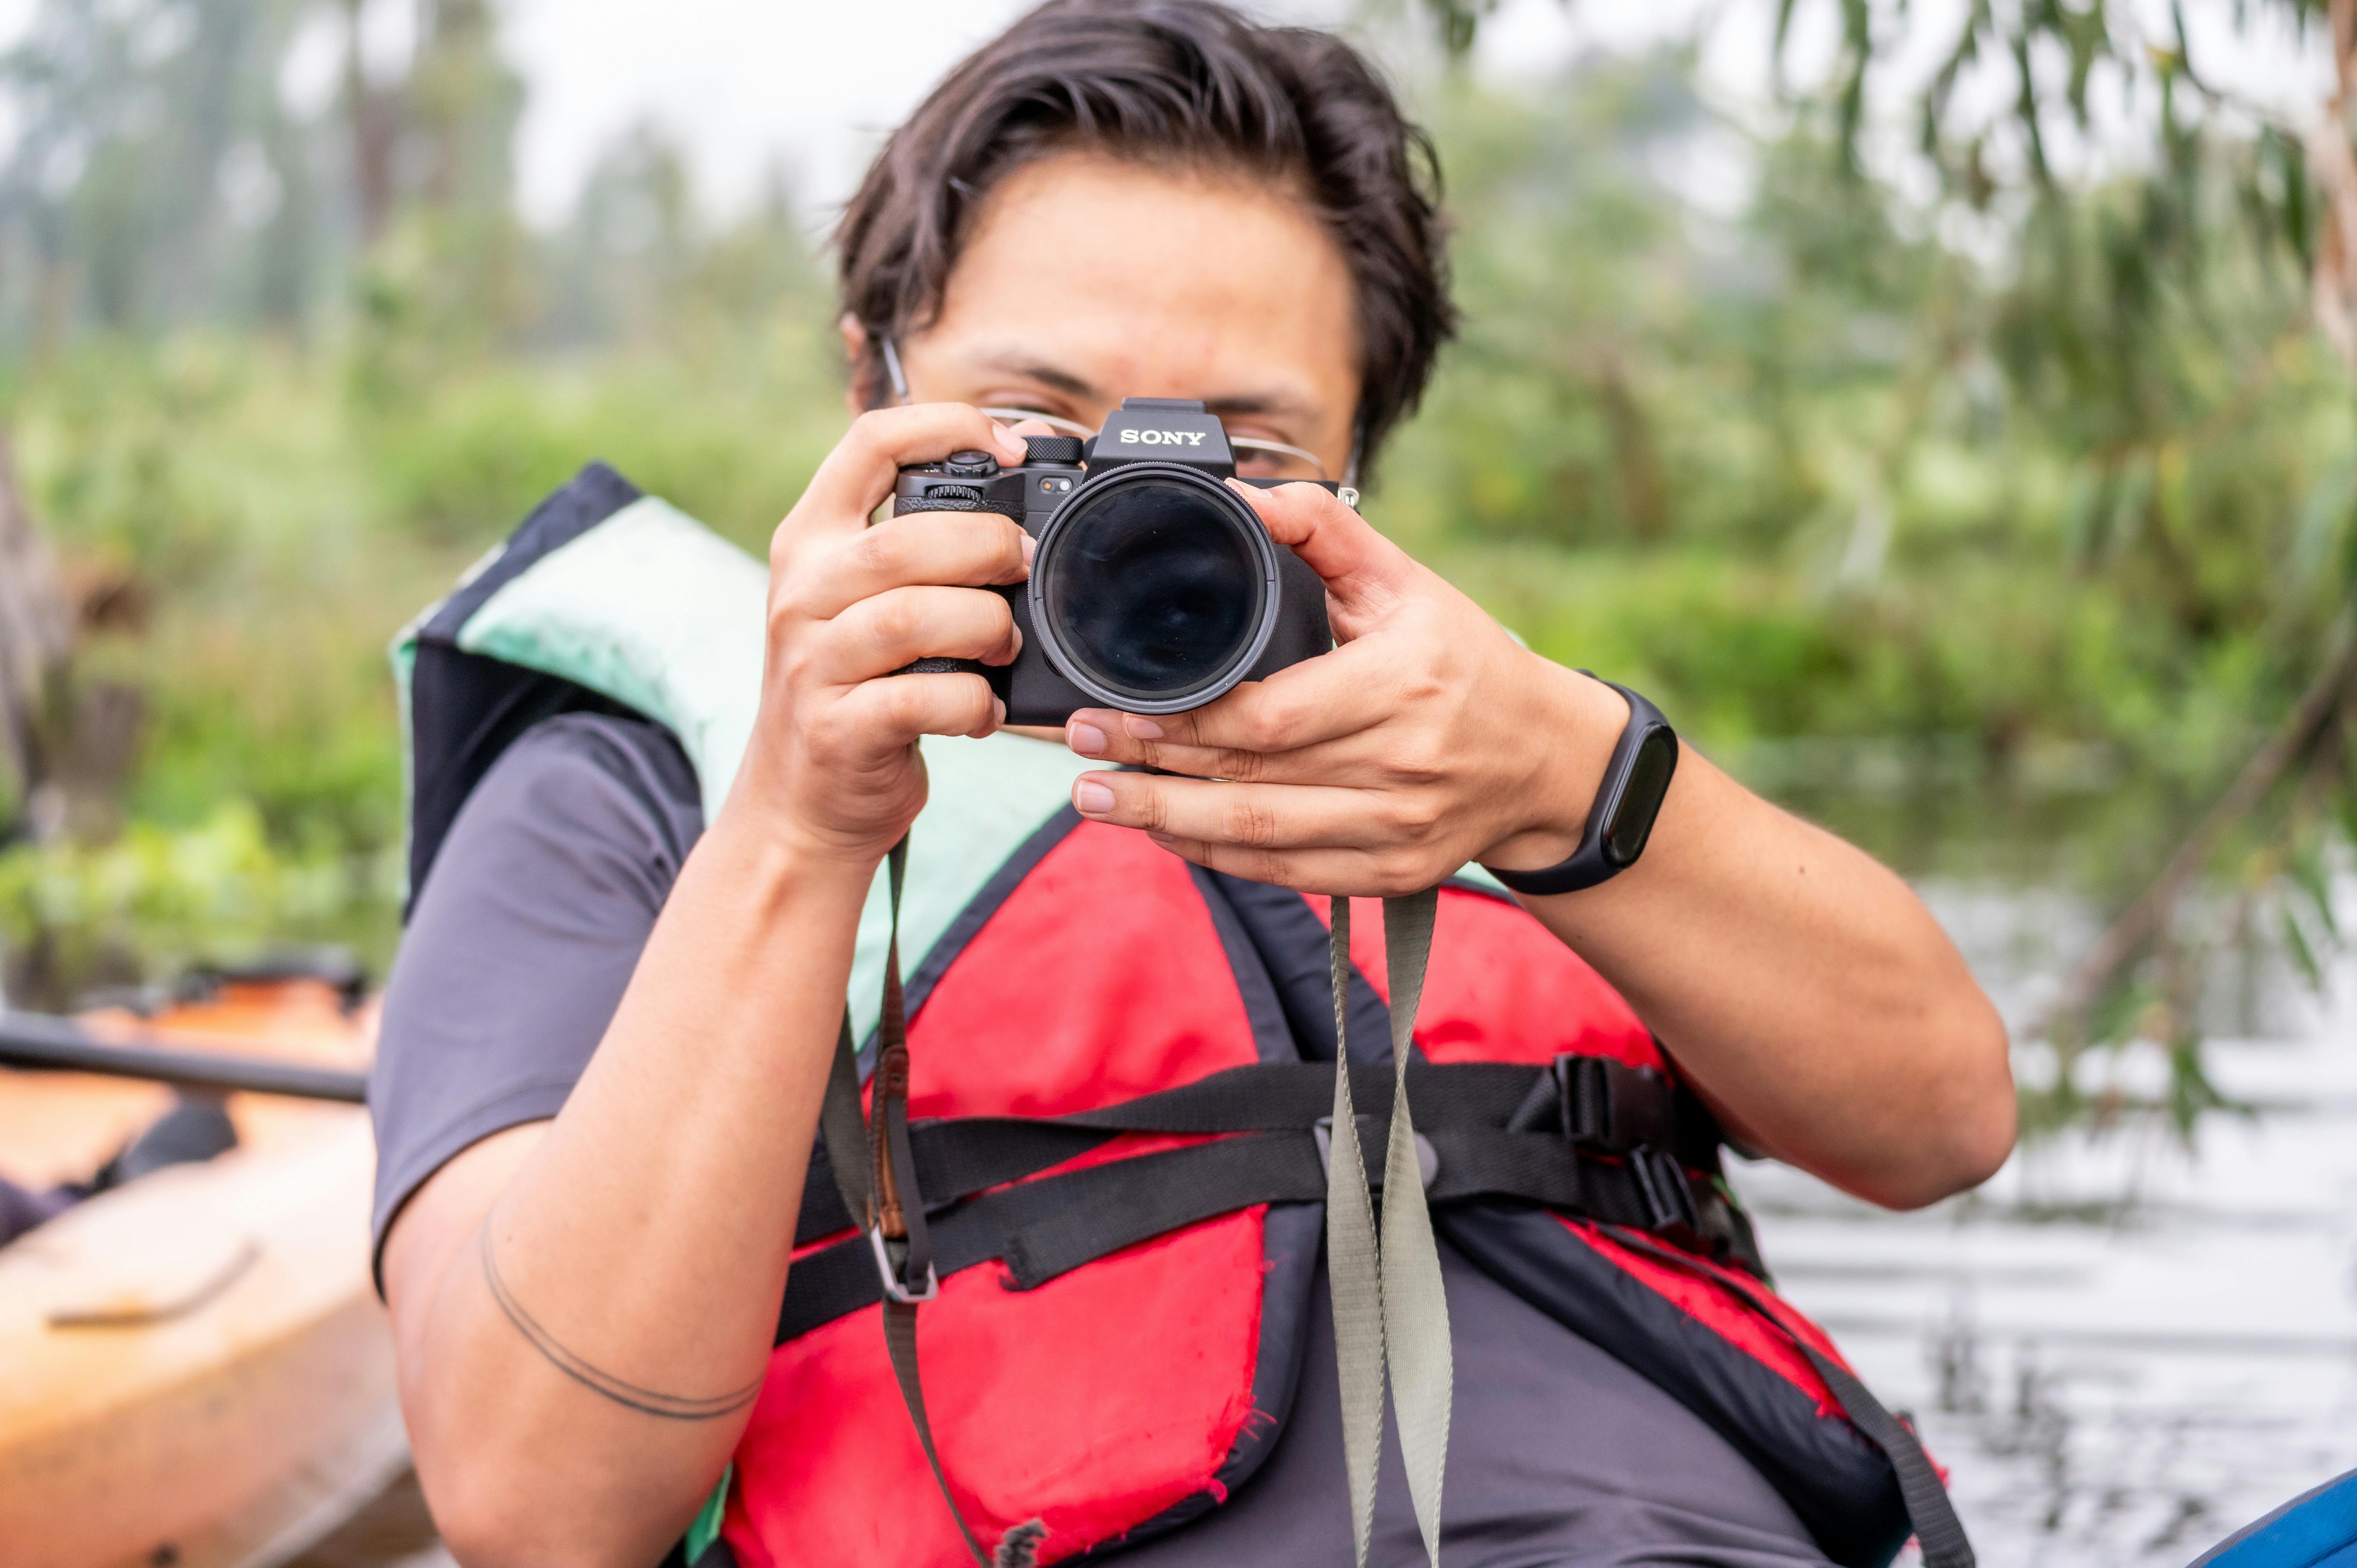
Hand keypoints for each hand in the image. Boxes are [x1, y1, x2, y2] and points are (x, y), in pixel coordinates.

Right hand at [720, 405, 1032, 865]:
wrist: (801, 804)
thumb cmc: (857, 689)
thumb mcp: (865, 603)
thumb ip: (921, 549)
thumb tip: (1023, 498)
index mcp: (812, 540)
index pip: (869, 441)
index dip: (948, 427)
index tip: (1010, 447)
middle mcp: (802, 592)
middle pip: (904, 540)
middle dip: (989, 547)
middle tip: (1025, 569)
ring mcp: (813, 662)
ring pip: (914, 616)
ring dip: (986, 626)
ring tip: (1007, 645)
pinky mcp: (838, 729)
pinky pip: (923, 698)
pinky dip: (973, 703)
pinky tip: (982, 710)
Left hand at [1060, 480, 1628, 895]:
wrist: (1546, 760)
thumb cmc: (1465, 662)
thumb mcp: (1409, 582)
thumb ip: (1327, 533)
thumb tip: (1249, 498)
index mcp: (1404, 685)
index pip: (1268, 717)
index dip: (1180, 720)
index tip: (1110, 706)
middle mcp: (1402, 766)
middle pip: (1249, 778)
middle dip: (1150, 766)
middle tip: (1078, 748)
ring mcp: (1397, 829)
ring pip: (1258, 836)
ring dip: (1165, 820)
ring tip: (1095, 799)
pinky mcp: (1391, 872)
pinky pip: (1287, 873)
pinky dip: (1217, 858)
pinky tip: (1164, 833)